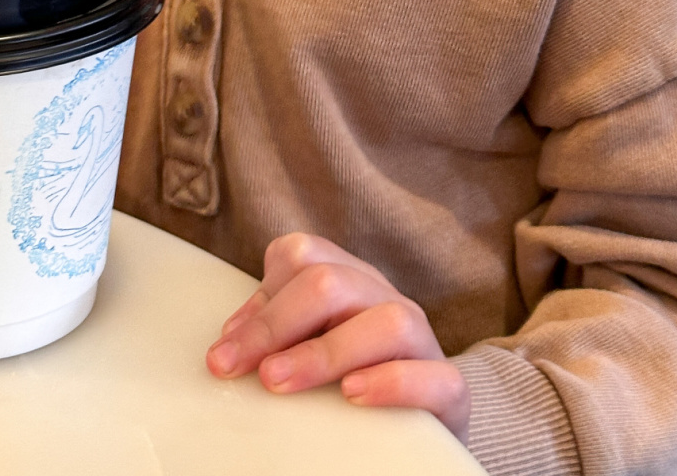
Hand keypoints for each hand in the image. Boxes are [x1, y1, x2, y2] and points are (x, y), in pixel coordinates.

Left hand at [205, 233, 469, 441]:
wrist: (427, 421)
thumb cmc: (355, 376)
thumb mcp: (312, 343)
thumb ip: (278, 331)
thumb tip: (229, 340)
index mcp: (349, 279)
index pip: (303, 255)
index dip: (260, 299)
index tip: (224, 351)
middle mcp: (385, 298)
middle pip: (331, 283)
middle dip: (276, 325)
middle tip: (240, 369)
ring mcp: (422, 339)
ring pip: (386, 321)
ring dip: (325, 352)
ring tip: (280, 382)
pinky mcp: (451, 389)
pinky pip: (433, 377)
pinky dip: (391, 383)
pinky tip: (352, 396)